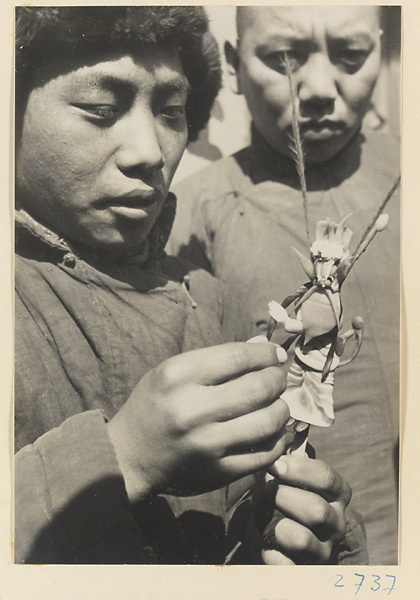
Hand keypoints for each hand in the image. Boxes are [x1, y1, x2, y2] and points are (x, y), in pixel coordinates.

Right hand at [107, 342, 288, 502]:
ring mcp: (207, 444)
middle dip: (278, 379)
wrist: (129, 457)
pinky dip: (278, 439)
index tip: (276, 355)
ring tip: (277, 404)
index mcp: (178, 377)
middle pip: (258, 387)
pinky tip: (272, 430)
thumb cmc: (155, 405)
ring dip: (282, 409)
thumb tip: (262, 346)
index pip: (237, 356)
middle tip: (278, 378)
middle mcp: (192, 409)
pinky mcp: (218, 472)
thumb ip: (216, 360)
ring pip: (268, 421)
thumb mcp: (172, 372)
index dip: (266, 353)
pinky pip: (265, 454)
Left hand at [261, 455, 351, 564]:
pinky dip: (271, 554)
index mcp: (336, 494)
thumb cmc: (282, 495)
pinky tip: (265, 544)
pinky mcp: (304, 571)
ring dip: (277, 525)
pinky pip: (288, 566)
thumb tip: (278, 433)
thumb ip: (287, 459)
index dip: (299, 470)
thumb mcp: (288, 475)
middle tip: (263, 491)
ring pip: (303, 539)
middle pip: (316, 510)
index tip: (275, 465)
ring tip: (264, 517)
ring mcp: (322, 549)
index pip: (327, 479)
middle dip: (283, 497)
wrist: (274, 534)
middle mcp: (335, 523)